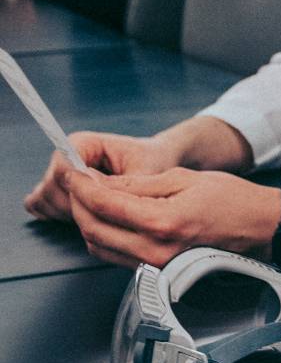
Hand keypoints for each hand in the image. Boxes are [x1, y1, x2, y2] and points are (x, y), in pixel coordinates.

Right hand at [25, 131, 184, 222]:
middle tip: (108, 215)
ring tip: (103, 216)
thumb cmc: (153, 162)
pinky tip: (87, 218)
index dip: (79, 192)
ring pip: (46, 199)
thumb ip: (122, 185)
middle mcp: (64, 155)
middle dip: (76, 206)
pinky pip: (42, 207)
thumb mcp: (147, 172)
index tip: (103, 204)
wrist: (156, 162)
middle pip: (51, 187)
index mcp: (82, 143)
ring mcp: (57, 173)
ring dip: (70, 214)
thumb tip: (99, 199)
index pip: (63, 170)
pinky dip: (61, 217)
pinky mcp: (56, 190)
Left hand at [64, 168, 280, 268]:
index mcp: (163, 222)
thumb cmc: (234, 202)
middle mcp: (155, 249)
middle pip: (93, 228)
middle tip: (76, 184)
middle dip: (77, 204)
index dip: (80, 185)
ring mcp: (156, 264)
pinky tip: (109, 219)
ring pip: (99, 245)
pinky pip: (115, 255)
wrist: (263, 229)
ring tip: (91, 199)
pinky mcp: (159, 270)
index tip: (71, 172)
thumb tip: (102, 183)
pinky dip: (104, 236)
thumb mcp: (185, 179)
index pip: (104, 204)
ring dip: (88, 221)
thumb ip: (139, 184)